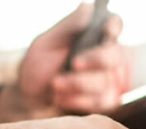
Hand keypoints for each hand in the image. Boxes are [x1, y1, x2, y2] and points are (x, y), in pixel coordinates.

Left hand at [0, 4, 131, 122]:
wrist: (30, 99)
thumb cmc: (38, 68)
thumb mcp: (46, 43)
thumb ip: (68, 26)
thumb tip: (87, 6)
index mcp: (92, 36)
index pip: (114, 25)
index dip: (114, 26)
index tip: (106, 30)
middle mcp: (104, 57)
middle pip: (116, 56)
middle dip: (96, 60)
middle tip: (74, 63)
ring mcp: (107, 81)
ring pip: (104, 82)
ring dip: (76, 84)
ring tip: (55, 85)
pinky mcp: (104, 102)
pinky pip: (99, 102)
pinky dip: (77, 100)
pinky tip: (61, 98)